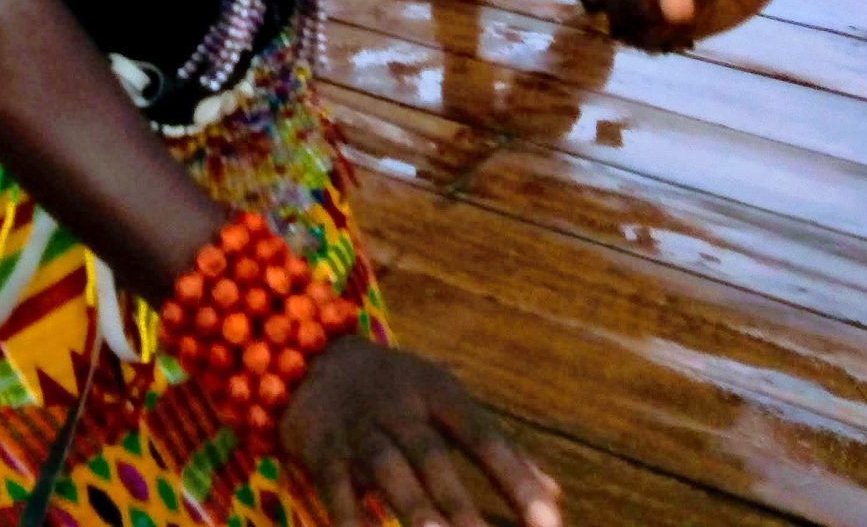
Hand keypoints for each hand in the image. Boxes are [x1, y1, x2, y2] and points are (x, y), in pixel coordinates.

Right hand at [281, 336, 560, 526]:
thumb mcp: (447, 404)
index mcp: (438, 391)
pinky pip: (334, 486)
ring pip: (387, 470)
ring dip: (413, 510)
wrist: (311, 355)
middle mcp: (399, 405)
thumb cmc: (397, 392)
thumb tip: (555, 495)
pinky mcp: (320, 447)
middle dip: (461, 506)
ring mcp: (357, 426)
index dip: (518, 479)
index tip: (551, 524)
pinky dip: (350, 518)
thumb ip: (500, 451)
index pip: (484, 436)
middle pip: (433, 458)